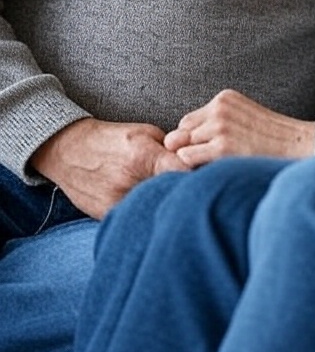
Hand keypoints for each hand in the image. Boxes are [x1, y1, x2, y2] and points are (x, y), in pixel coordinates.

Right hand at [30, 118, 188, 219]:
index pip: (185, 172)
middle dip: (183, 192)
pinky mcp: (106, 215)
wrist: (69, 150)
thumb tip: (193, 161)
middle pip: (171, 194)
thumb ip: (169, 148)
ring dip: (162, 205)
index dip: (200, 175)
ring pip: (153, 210)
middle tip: (191, 191)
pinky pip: (133, 219)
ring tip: (167, 199)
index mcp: (145, 157)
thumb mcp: (145, 133)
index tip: (208, 178)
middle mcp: (131, 181)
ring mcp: (117, 201)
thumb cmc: (112, 138)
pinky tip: (146, 206)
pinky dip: (143, 214)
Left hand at [164, 89, 314, 166]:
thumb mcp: (243, 118)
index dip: (196, 138)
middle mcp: (219, 109)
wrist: (298, 145)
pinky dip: (195, 168)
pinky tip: (216, 171)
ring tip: (217, 166)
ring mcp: (220, 127)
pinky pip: (187, 159)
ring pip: (183, 146)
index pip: (190, 120)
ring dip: (194, 159)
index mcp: (224, 98)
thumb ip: (213, 124)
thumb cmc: (271, 138)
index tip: (212, 149)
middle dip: (191, 148)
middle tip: (213, 161)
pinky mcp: (221, 148)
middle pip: (183, 132)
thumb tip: (168, 141)